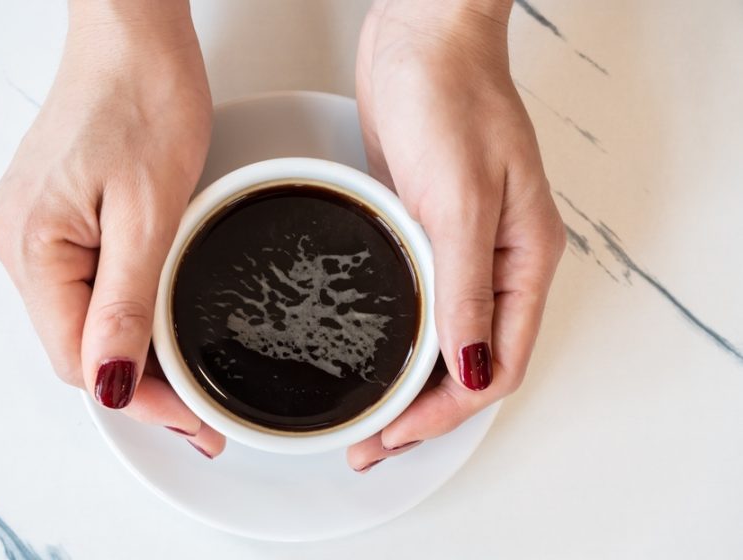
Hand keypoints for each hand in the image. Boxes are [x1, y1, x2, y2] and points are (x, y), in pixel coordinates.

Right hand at [0, 0, 224, 457]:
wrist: (133, 34)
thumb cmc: (142, 96)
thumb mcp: (150, 210)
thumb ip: (127, 303)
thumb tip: (114, 382)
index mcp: (32, 243)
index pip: (75, 357)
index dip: (134, 396)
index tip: (189, 419)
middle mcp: (17, 240)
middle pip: (73, 345)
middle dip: (135, 383)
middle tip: (196, 411)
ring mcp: (32, 227)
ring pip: (79, 319)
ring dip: (129, 351)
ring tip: (184, 379)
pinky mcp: (54, 215)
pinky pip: (82, 286)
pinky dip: (120, 313)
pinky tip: (153, 324)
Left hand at [348, 0, 565, 470]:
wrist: (422, 38)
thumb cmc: (453, 97)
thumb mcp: (462, 200)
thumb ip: (466, 289)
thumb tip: (470, 370)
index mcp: (523, 261)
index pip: (494, 365)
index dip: (446, 412)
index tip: (396, 434)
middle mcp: (496, 263)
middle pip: (468, 363)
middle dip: (422, 412)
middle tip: (371, 442)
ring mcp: (459, 247)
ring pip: (441, 338)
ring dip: (406, 382)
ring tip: (365, 414)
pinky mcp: (423, 228)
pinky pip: (417, 301)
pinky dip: (395, 336)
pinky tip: (365, 351)